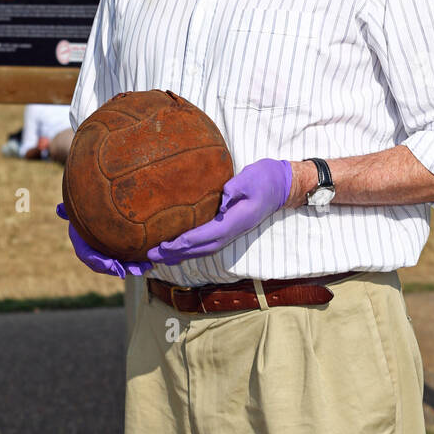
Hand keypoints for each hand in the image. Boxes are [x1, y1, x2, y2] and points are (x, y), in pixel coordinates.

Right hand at [56, 203, 153, 278]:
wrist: (97, 200)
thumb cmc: (86, 200)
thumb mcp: (79, 203)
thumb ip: (70, 209)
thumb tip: (59, 210)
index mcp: (80, 240)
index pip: (86, 255)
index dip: (98, 261)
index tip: (111, 265)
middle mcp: (93, 248)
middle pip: (105, 264)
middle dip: (120, 268)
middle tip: (135, 270)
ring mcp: (106, 250)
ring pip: (119, 264)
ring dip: (133, 267)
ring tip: (147, 267)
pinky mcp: (119, 249)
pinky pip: (127, 258)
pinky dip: (138, 260)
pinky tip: (151, 260)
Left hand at [146, 158, 292, 263]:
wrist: (281, 186)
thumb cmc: (265, 178)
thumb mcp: (251, 177)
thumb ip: (235, 188)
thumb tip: (220, 201)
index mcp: (235, 221)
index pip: (206, 235)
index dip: (185, 241)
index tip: (165, 244)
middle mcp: (232, 231)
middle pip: (201, 248)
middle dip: (176, 253)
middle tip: (151, 254)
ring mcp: (231, 232)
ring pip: (203, 249)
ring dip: (181, 254)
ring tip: (158, 256)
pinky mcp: (229, 229)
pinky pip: (207, 243)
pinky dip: (190, 248)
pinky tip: (177, 247)